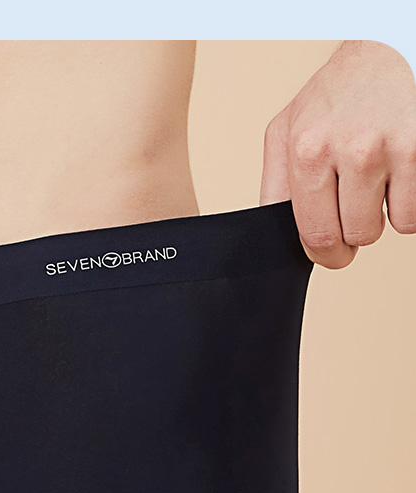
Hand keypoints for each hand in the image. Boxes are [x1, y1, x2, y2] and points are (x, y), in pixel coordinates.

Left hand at [261, 41, 415, 267]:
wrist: (384, 52)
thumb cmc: (335, 96)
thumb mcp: (286, 132)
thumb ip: (278, 187)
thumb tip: (278, 237)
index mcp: (304, 150)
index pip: (312, 234)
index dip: (324, 253)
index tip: (332, 252)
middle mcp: (343, 148)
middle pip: (349, 237)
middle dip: (352, 237)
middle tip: (355, 214)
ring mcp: (383, 149)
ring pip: (385, 228)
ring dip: (382, 216)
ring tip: (376, 181)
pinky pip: (412, 214)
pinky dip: (407, 202)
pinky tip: (397, 173)